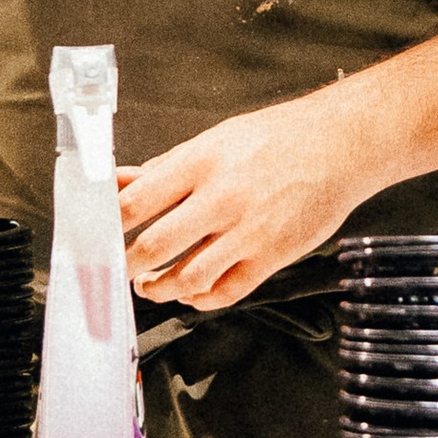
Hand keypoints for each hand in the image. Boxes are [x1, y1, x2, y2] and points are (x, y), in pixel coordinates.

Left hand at [119, 90, 372, 313]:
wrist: (341, 144)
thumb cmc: (276, 137)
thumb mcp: (215, 138)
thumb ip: (166, 166)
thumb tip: (120, 179)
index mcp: (200, 162)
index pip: (136, 203)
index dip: (109, 226)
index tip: (96, 237)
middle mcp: (221, 198)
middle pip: (154, 246)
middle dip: (126, 264)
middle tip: (118, 268)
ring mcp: (248, 231)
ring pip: (188, 278)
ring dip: (160, 288)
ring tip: (149, 284)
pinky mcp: (272, 256)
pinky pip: (226, 292)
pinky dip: (201, 299)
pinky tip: (192, 292)